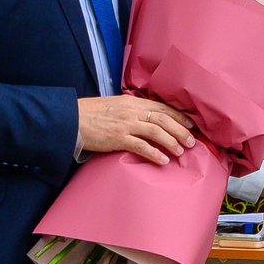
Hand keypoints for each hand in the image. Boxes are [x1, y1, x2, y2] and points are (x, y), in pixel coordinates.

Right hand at [77, 94, 193, 163]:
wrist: (72, 119)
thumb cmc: (91, 113)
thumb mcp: (115, 104)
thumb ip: (131, 109)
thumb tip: (146, 116)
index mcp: (132, 102)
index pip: (162, 107)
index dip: (178, 116)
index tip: (191, 123)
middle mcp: (132, 111)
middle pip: (163, 119)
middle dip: (180, 130)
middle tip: (192, 142)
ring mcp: (126, 124)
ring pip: (156, 132)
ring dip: (171, 142)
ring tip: (181, 152)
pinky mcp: (118, 138)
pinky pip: (141, 146)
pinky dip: (154, 153)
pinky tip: (163, 160)